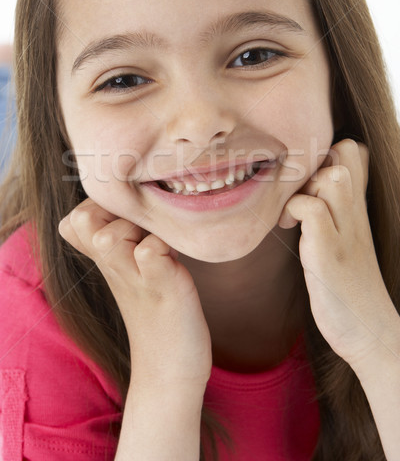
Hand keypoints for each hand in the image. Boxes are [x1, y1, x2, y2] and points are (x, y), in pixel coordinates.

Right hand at [59, 199, 211, 391]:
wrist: (170, 370)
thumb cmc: (157, 312)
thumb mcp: (131, 272)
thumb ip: (124, 241)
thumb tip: (132, 206)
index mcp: (105, 260)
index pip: (76, 217)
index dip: (102, 207)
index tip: (129, 223)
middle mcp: (113, 267)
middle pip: (81, 218)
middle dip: (113, 212)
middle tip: (143, 230)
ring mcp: (136, 278)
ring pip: (109, 238)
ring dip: (136, 230)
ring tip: (158, 245)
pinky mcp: (164, 287)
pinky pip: (151, 253)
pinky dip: (163, 249)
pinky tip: (174, 261)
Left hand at [279, 139, 399, 373]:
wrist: (370, 332)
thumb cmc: (349, 288)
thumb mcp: (346, 240)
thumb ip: (334, 214)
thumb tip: (307, 194)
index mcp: (357, 209)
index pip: (354, 152)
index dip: (326, 152)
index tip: (305, 178)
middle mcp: (356, 214)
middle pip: (346, 151)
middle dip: (315, 160)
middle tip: (296, 190)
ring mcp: (345, 233)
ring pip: (332, 176)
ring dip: (305, 185)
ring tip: (290, 212)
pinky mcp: (329, 255)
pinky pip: (312, 210)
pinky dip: (293, 210)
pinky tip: (287, 228)